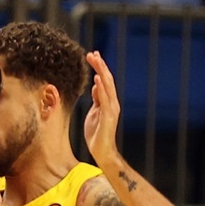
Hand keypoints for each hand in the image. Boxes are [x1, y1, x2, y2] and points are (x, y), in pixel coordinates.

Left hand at [83, 50, 122, 166]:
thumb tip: (96, 86)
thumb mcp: (94, 113)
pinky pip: (104, 99)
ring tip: (95, 59)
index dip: (99, 67)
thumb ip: (97, 100)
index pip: (104, 80)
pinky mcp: (108, 116)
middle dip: (100, 65)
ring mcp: (111, 109)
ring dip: (101, 71)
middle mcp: (112, 102)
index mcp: (108, 101)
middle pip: (107, 79)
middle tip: (92, 53)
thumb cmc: (97, 134)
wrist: (102, 151)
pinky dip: (101, 88)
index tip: (92, 56)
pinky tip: (97, 78)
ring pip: (107, 86)